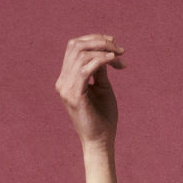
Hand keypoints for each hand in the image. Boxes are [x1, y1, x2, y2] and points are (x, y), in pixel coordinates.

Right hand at [55, 34, 124, 148]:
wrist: (101, 143)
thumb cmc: (103, 118)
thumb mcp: (102, 87)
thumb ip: (100, 68)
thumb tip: (104, 49)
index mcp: (67, 79)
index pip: (74, 47)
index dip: (94, 39)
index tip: (114, 44)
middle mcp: (63, 82)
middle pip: (76, 46)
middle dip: (100, 41)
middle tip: (119, 49)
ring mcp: (66, 88)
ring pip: (81, 54)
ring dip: (103, 50)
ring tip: (119, 56)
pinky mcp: (74, 95)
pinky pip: (86, 67)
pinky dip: (101, 60)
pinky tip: (114, 61)